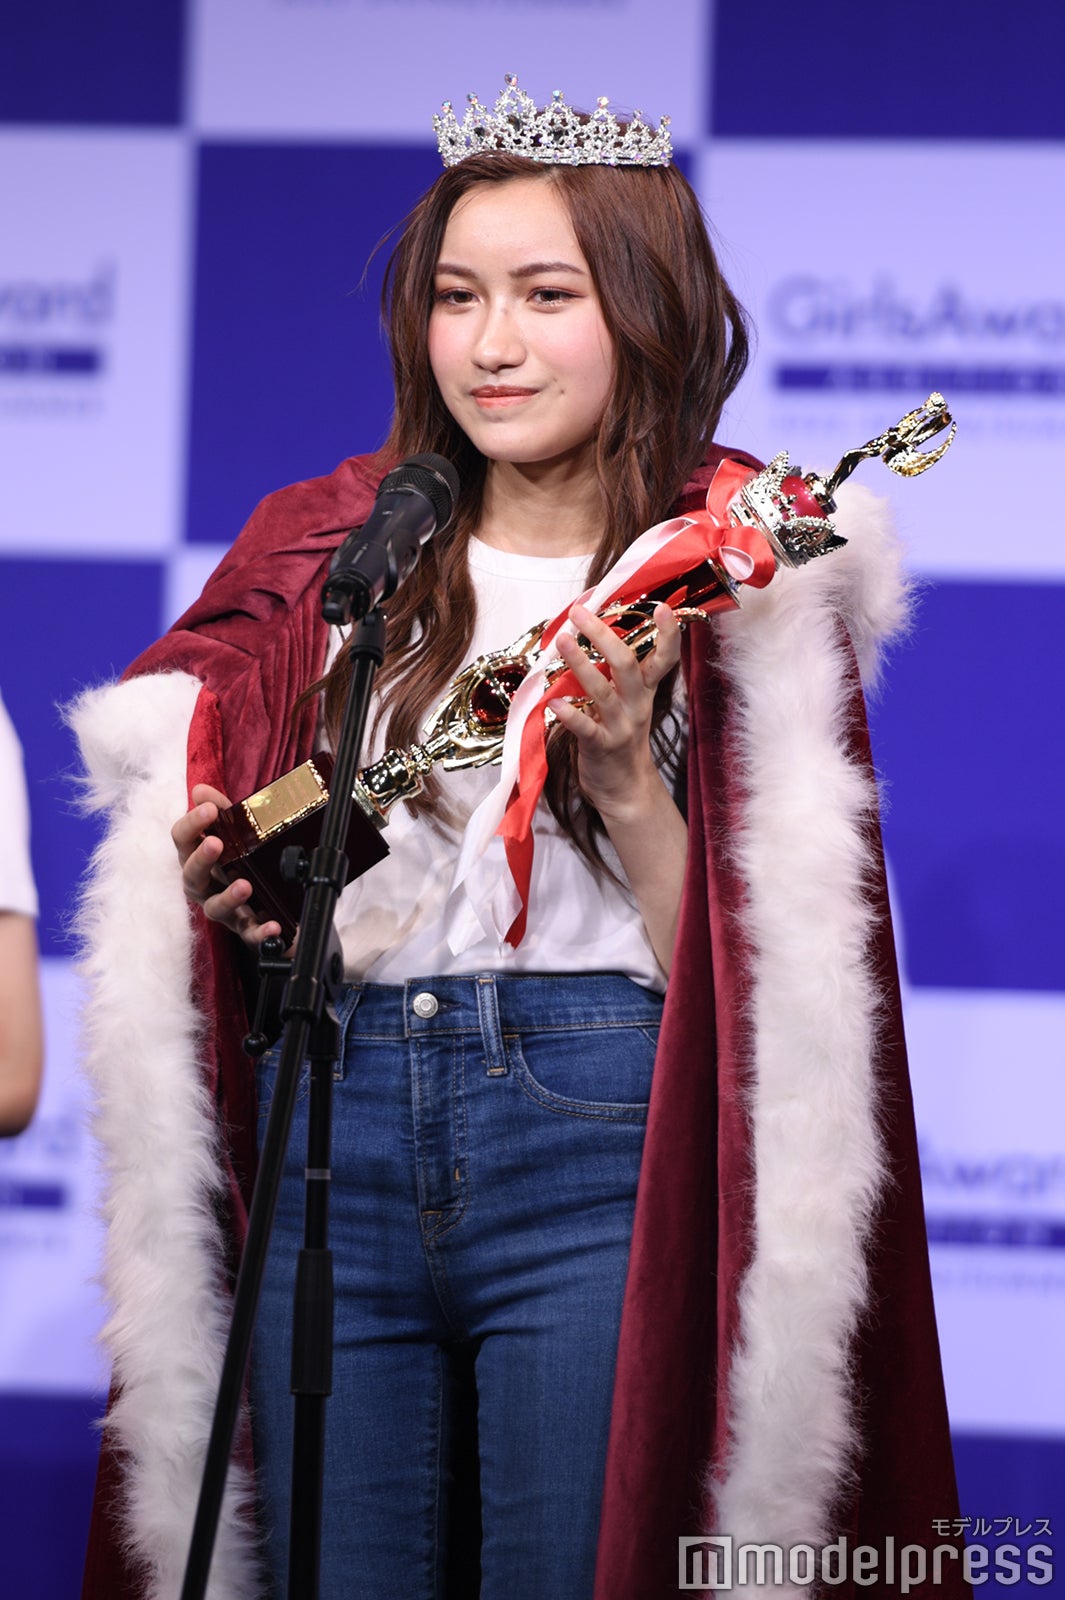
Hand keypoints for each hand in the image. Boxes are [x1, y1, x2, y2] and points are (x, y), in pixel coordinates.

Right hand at [171, 783, 282, 944]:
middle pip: (191, 877)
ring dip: (227, 897)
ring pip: (215, 908)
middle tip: (216, 844)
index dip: (191, 824)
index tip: (208, 809)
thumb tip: (199, 790)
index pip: (183, 841)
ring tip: (244, 885)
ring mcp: (226, 911)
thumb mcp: (237, 836)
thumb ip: (221, 813)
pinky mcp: (248, 931)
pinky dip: (260, 933)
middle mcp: (207, 887)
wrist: (276, 906)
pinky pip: (250, 935)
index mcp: (201, 860)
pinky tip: (272, 926)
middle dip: (201, 859)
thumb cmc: (247, 866)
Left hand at [550, 601, 680, 822]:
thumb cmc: (620, 737)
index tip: (663, 608)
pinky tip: (552, 702)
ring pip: (603, 691)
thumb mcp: (627, 703)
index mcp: (644, 691)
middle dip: (604, 635)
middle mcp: (636, 705)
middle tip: (580, 613)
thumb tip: (590, 635)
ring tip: (563, 641)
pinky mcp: (601, 747)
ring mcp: (619, 726)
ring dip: (581, 664)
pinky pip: (585, 728)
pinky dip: (569, 714)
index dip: (668, 634)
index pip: (664, 659)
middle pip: (626, 664)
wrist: (626, 788)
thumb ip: (615, 675)